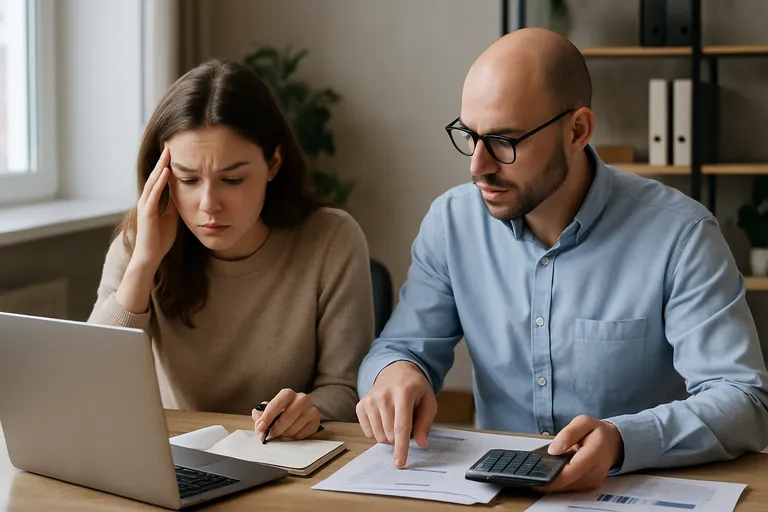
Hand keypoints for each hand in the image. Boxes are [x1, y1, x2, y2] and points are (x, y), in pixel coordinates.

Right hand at [132, 146, 177, 269]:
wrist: (150, 256)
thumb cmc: (160, 239)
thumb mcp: (172, 218)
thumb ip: (173, 206)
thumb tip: (182, 195)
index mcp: (152, 202)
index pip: (159, 181)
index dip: (166, 167)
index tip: (173, 155)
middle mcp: (146, 201)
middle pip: (155, 177)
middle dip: (162, 162)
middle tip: (169, 146)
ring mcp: (145, 206)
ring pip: (153, 182)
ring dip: (160, 167)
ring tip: (167, 154)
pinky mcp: (146, 213)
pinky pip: (154, 194)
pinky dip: (160, 182)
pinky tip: (166, 172)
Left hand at [252, 389, 320, 440]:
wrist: (302, 413)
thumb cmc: (283, 411)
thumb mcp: (271, 410)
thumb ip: (261, 413)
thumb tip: (256, 414)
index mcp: (288, 394)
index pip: (276, 404)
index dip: (267, 417)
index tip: (260, 427)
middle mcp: (302, 398)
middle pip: (286, 418)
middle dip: (275, 430)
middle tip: (269, 436)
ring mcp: (311, 409)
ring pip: (293, 428)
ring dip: (284, 435)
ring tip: (282, 433)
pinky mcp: (316, 421)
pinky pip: (302, 435)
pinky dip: (294, 437)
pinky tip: (293, 433)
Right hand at [356, 361, 436, 468]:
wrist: (396, 371)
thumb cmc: (414, 388)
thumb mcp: (428, 401)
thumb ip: (426, 423)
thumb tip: (421, 444)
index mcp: (404, 393)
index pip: (401, 426)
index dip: (401, 447)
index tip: (400, 464)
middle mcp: (383, 395)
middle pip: (390, 434)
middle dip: (399, 439)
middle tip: (406, 425)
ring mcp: (370, 400)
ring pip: (379, 436)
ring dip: (389, 437)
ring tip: (395, 421)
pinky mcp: (361, 405)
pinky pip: (368, 433)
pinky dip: (378, 433)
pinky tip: (384, 421)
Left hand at [535, 415, 623, 492]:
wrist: (614, 443)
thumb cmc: (597, 432)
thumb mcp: (583, 422)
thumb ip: (568, 434)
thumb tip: (553, 450)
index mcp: (594, 453)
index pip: (570, 471)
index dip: (551, 477)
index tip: (535, 476)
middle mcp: (596, 471)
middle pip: (567, 483)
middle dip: (548, 480)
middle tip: (532, 473)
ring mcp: (594, 481)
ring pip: (568, 487)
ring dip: (553, 482)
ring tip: (540, 472)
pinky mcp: (590, 485)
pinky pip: (571, 486)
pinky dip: (561, 481)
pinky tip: (552, 474)